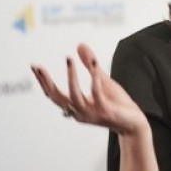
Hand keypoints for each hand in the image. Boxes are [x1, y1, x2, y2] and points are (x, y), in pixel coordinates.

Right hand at [30, 43, 147, 134]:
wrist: (134, 125)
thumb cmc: (118, 105)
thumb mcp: (103, 81)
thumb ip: (91, 65)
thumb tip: (79, 46)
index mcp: (76, 107)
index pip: (54, 95)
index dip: (44, 82)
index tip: (35, 67)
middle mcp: (80, 112)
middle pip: (57, 98)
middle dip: (46, 82)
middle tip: (38, 67)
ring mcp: (92, 113)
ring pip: (74, 96)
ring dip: (71, 77)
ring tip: (68, 59)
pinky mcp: (106, 111)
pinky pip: (97, 94)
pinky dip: (95, 79)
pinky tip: (96, 67)